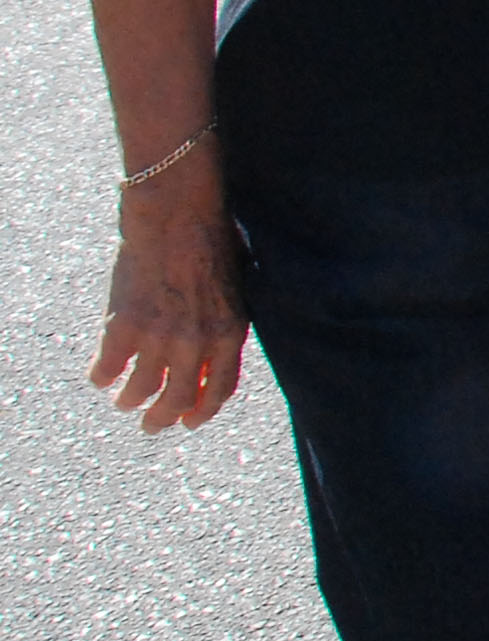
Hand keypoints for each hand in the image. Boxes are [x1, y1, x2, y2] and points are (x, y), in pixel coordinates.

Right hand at [90, 176, 247, 432]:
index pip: (220, 389)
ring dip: (130, 401)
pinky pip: (107, 369)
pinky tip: (100, 375)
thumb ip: (225, 321)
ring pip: (140, 391)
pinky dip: (101, 377)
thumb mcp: (236, 286)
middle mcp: (196, 342)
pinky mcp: (124, 327)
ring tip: (124, 401)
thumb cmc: (211, 239)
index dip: (203, 411)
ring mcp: (159, 337)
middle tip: (151, 426)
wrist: (178, 214)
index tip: (189, 421)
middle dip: (163, 419)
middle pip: (178, 400)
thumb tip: (215, 350)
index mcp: (229, 331)